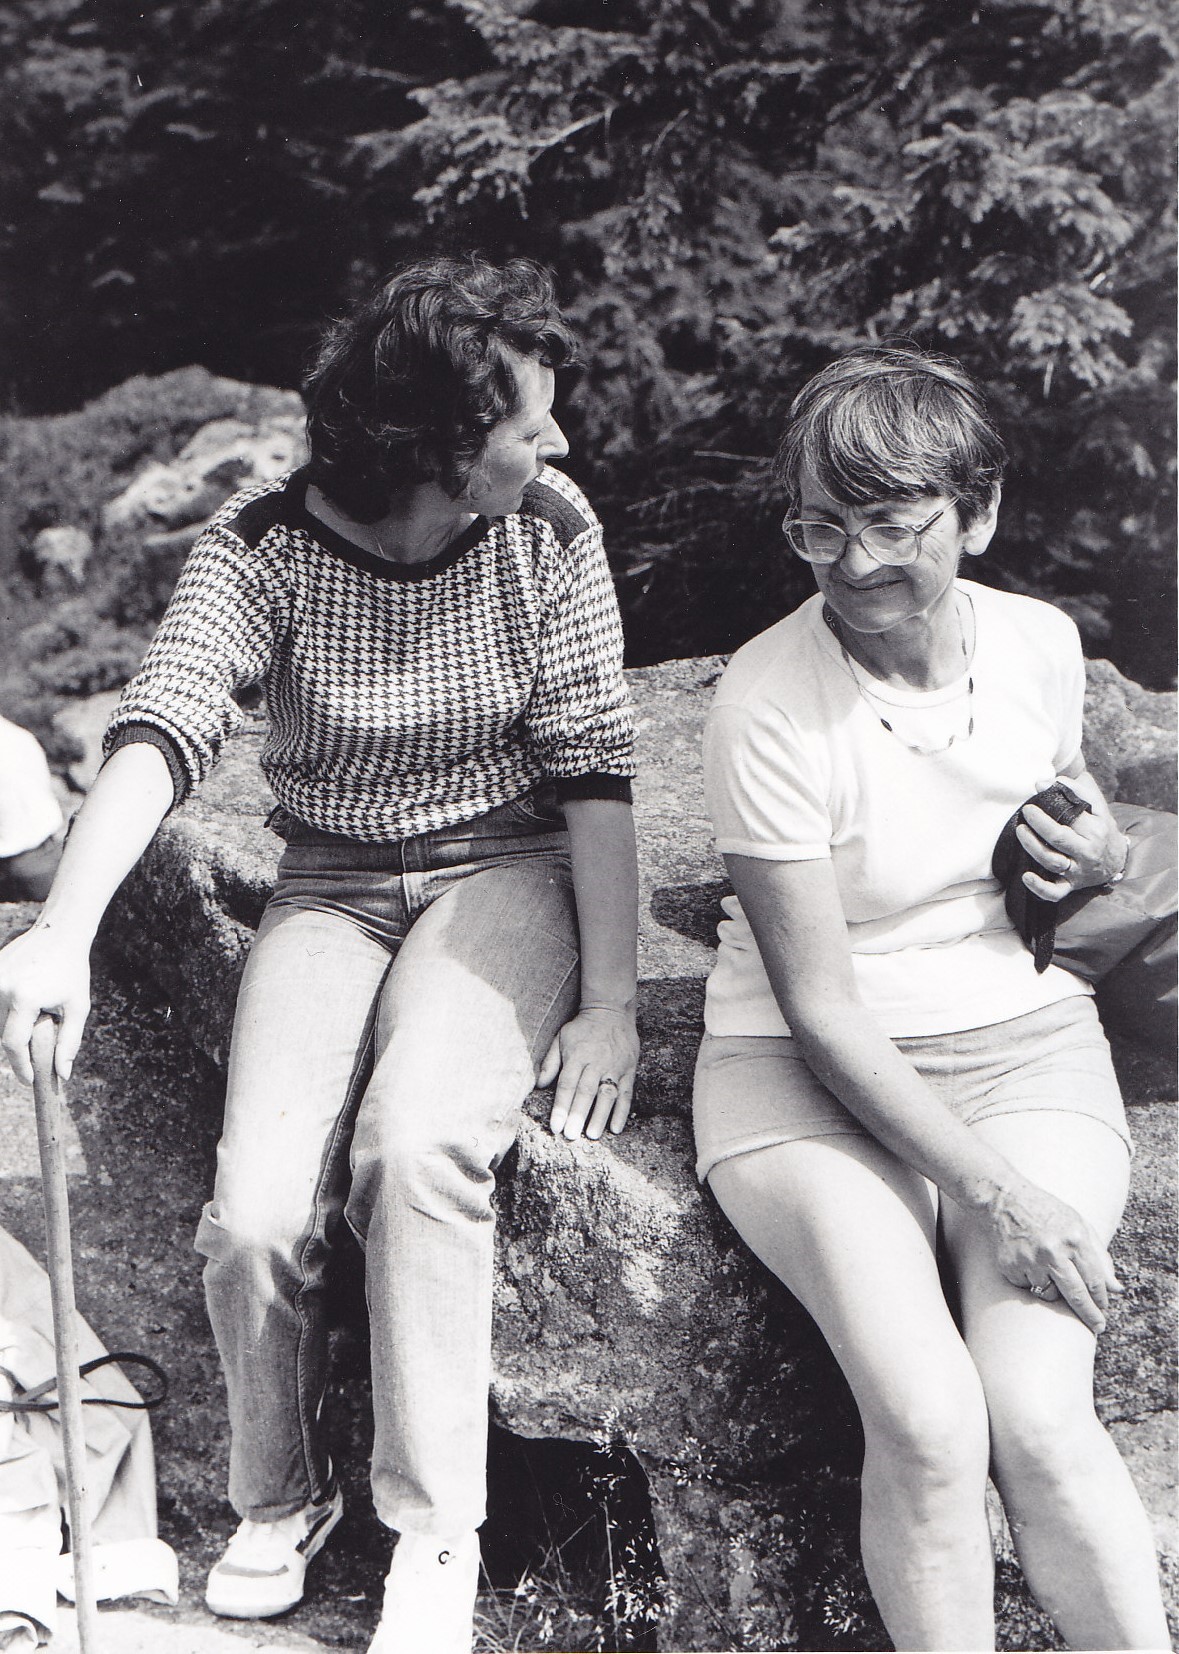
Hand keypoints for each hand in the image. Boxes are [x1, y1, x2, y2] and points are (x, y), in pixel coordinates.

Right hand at [0, 926, 90, 1085]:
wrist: (59, 933)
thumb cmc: (72, 971)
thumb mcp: (77, 1007)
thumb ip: (69, 1042)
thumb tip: (62, 1074)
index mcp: (25, 997)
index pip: (13, 1043)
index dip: (20, 1065)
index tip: (29, 1079)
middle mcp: (2, 987)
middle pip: (3, 1034)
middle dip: (19, 1048)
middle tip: (34, 1054)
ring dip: (11, 1029)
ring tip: (33, 1018)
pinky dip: (6, 1013)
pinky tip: (25, 1003)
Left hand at [538, 1005, 638, 1141]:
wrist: (611, 1010)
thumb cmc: (582, 1028)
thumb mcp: (561, 1038)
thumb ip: (550, 1062)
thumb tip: (539, 1085)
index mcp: (577, 1056)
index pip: (567, 1085)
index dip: (561, 1107)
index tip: (556, 1127)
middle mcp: (596, 1062)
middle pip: (586, 1092)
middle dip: (578, 1115)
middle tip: (571, 1136)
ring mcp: (614, 1066)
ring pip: (607, 1095)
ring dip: (600, 1116)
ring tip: (593, 1135)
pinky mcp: (629, 1069)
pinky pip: (626, 1093)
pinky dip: (622, 1111)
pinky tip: (616, 1128)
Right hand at [987, 1174, 1120, 1333]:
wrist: (1006, 1199)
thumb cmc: (1049, 1213)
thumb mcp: (1080, 1226)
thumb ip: (1100, 1258)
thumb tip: (1116, 1289)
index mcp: (1074, 1239)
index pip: (1094, 1280)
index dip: (1101, 1300)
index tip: (1103, 1312)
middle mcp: (1052, 1250)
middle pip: (1076, 1295)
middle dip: (1089, 1315)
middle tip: (1098, 1328)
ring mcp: (1029, 1259)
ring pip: (1049, 1294)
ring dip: (1053, 1290)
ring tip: (1047, 1269)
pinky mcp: (1010, 1266)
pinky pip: (1027, 1287)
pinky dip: (1030, 1280)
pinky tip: (1027, 1260)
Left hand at [1017, 773, 1127, 903]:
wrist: (1116, 860)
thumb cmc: (1100, 827)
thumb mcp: (1097, 806)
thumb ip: (1074, 790)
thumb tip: (1045, 781)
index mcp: (1095, 830)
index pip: (1073, 816)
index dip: (1052, 803)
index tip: (1035, 793)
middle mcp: (1087, 852)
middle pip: (1059, 838)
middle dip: (1040, 824)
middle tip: (1026, 811)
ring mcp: (1077, 871)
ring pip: (1052, 862)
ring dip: (1033, 847)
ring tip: (1020, 831)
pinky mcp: (1070, 886)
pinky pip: (1054, 893)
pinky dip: (1040, 888)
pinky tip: (1026, 877)